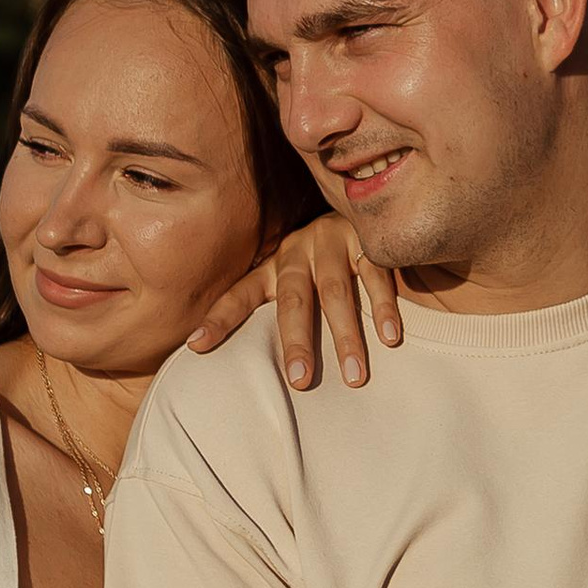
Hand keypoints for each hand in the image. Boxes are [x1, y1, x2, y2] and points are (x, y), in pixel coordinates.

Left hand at [187, 214, 405, 391]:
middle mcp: (298, 252)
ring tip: (354, 377)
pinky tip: (390, 339)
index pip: (240, 294)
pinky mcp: (367, 239)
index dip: (219, 320)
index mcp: (273, 266)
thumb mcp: (294, 278)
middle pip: (293, 301)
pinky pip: (376, 276)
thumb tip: (229, 353)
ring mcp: (332, 242)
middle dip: (296, 342)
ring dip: (345, 337)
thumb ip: (279, 309)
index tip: (196, 346)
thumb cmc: (324, 262)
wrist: (366, 205)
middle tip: (300, 381)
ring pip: (335, 293)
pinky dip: (383, 309)